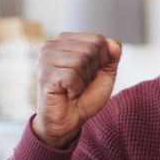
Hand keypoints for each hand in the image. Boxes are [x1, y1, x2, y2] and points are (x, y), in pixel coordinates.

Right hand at [32, 32, 121, 148]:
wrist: (68, 120)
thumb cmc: (84, 95)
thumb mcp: (105, 72)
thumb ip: (112, 55)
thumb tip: (114, 44)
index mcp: (66, 40)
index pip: (98, 39)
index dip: (103, 60)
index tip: (90, 74)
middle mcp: (52, 44)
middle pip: (91, 48)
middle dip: (93, 70)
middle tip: (80, 83)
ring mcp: (45, 59)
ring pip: (81, 61)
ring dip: (84, 81)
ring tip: (73, 88)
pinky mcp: (45, 74)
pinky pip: (72, 76)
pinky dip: (76, 89)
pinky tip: (67, 94)